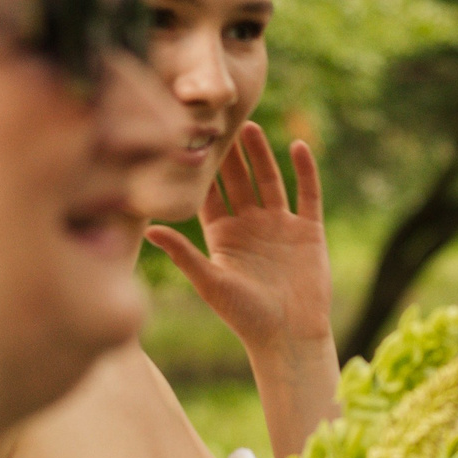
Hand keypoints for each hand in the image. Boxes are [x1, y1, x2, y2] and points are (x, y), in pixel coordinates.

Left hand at [145, 124, 335, 361]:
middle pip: (239, 180)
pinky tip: (298, 147)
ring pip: (270, 180)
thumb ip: (182, 253)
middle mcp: (251, 226)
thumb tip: (149, 227)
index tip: (190, 138)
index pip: (211, 194)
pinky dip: (304, 171)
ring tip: (251, 126)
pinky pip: (307, 194)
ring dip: (261, 155)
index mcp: (223, 236)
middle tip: (220, 120)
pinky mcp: (308, 231)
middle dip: (231, 153)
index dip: (203, 169)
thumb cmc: (244, 316)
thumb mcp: (209, 282)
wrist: (289, 337)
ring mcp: (281, 226)